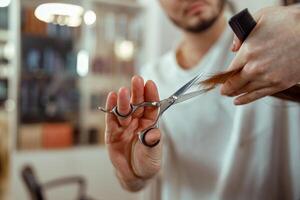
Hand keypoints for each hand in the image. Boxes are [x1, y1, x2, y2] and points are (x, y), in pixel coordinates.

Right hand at [105, 76, 161, 190]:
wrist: (134, 176)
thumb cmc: (147, 163)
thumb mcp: (153, 155)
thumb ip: (152, 143)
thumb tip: (153, 132)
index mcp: (150, 123)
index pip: (152, 107)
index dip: (151, 95)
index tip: (150, 83)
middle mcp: (137, 121)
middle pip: (137, 104)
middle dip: (137, 92)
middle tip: (137, 80)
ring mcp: (124, 126)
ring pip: (124, 110)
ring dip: (123, 101)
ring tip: (123, 92)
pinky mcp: (112, 132)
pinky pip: (111, 119)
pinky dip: (110, 108)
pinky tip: (111, 98)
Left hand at [221, 6, 299, 104]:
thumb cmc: (287, 21)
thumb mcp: (260, 17)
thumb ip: (241, 33)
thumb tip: (233, 49)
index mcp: (248, 51)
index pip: (229, 70)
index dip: (222, 77)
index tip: (219, 80)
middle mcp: (255, 67)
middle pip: (234, 83)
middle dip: (226, 88)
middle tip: (222, 91)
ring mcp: (268, 77)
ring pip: (245, 90)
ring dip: (234, 93)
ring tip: (229, 95)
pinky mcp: (279, 84)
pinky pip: (258, 95)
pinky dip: (246, 100)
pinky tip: (238, 101)